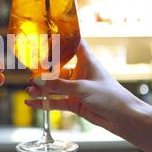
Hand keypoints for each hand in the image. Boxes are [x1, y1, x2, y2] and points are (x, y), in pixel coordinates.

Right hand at [25, 39, 143, 133]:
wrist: (122, 118)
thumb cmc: (110, 96)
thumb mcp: (82, 88)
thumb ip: (58, 85)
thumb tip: (37, 81)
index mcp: (86, 61)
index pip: (73, 43)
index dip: (62, 38)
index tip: (47, 34)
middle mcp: (80, 73)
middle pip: (58, 68)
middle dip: (44, 70)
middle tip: (30, 71)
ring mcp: (76, 89)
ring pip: (54, 87)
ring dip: (42, 88)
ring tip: (29, 89)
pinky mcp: (74, 103)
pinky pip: (55, 102)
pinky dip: (44, 103)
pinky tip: (31, 103)